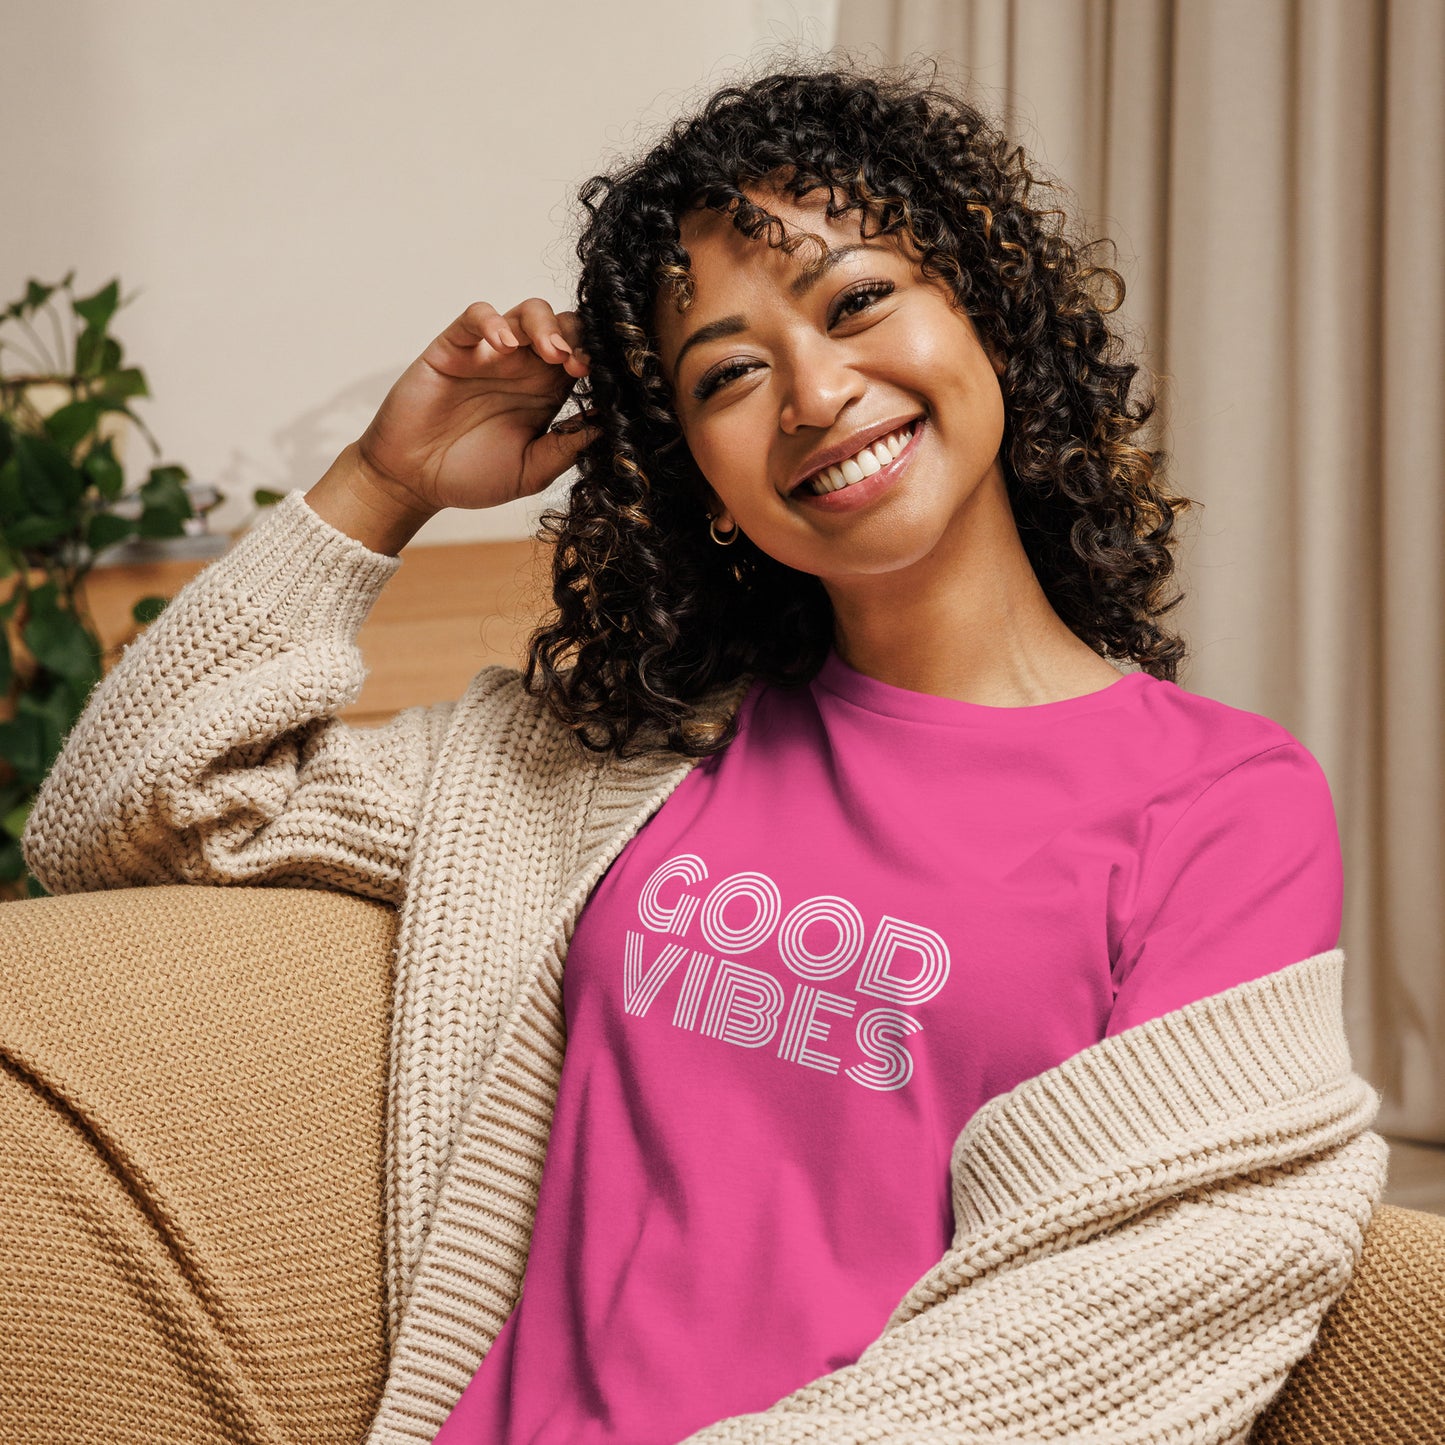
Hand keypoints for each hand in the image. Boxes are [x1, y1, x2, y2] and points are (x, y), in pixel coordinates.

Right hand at [354, 299, 597, 513]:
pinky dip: (492, 321)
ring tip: (551, 352)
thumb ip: (566, 449)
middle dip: (578, 337)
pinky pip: (475, 316)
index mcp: (547, 393)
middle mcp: (523, 368)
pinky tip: (503, 345)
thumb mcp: (530, 472)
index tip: (603, 380)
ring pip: (527, 312)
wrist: (414, 481)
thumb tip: (607, 426)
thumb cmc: (471, 476)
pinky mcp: (454, 347)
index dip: (596, 361)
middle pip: (563, 326)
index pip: (583, 358)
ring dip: (545, 325)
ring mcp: (489, 354)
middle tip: (578, 364)